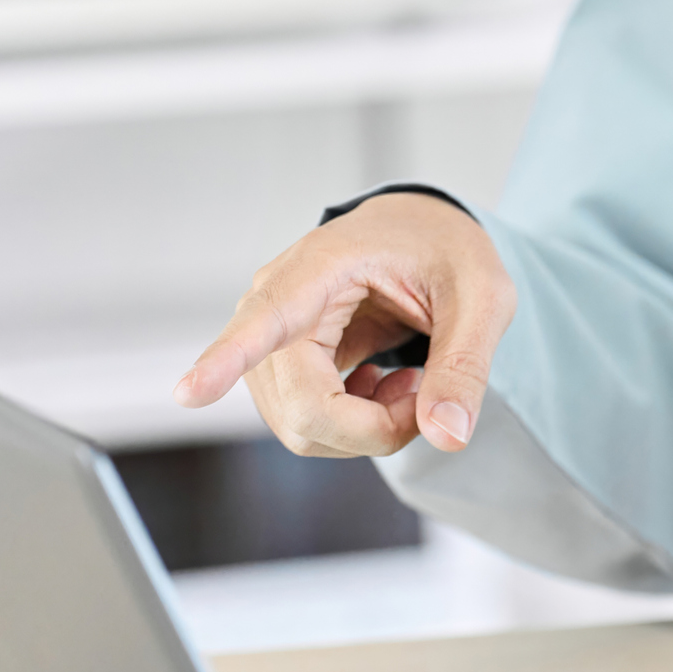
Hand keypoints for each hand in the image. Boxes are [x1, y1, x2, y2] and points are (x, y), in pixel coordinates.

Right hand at [172, 193, 512, 457]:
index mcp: (323, 264)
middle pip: (299, 407)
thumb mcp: (484, 298)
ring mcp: (271, 337)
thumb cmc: (448, 252)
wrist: (422, 235)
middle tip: (427, 395)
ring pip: (300, 426)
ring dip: (367, 428)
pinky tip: (384, 387)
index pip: (266, 318)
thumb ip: (466, 365)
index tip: (187, 393)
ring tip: (410, 383)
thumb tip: (446, 436)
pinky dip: (357, 425)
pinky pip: (307, 423)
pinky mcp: (281, 365)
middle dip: (371, 429)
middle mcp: (278, 300)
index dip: (226, 359)